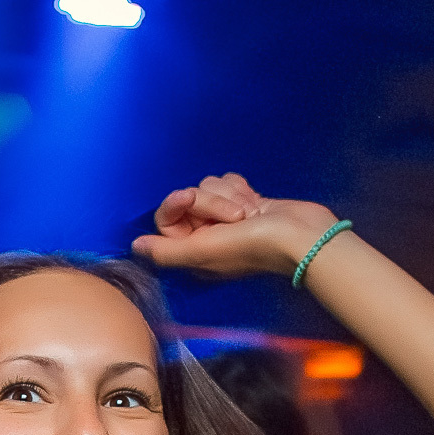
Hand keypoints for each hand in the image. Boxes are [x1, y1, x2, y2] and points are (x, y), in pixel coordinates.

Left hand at [132, 174, 337, 280]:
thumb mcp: (201, 252)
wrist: (298, 234)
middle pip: (189, 198)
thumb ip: (165, 251)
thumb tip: (135, 248)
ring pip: (210, 187)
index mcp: (190, 251)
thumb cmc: (250, 246)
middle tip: (233, 218)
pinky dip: (241, 189)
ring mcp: (223, 218)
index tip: (189, 198)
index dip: (177, 202)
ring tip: (248, 214)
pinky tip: (255, 204)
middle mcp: (203, 235)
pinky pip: (228, 182)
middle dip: (211, 201)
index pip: (166, 216)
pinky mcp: (242, 202)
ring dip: (229, 197)